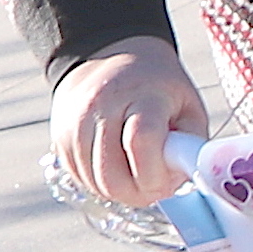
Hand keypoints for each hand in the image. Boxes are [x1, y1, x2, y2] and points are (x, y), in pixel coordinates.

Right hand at [51, 39, 207, 204]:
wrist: (111, 57)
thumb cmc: (158, 90)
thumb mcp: (189, 109)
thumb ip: (191, 147)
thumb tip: (183, 182)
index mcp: (141, 93)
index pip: (142, 143)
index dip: (156, 177)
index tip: (168, 181)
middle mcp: (101, 104)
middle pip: (112, 176)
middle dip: (139, 194)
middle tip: (154, 186)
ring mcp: (75, 121)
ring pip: (94, 184)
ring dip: (121, 192)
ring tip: (137, 171)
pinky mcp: (61, 136)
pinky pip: (81, 179)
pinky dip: (101, 184)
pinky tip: (117, 166)